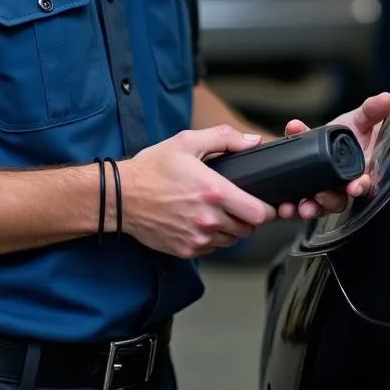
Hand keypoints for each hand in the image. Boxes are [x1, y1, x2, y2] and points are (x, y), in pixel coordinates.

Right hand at [120, 126, 276, 258]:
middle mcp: (208, 219)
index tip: (265, 203)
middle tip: (238, 203)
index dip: (267, 209)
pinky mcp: (186, 250)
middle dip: (248, 217)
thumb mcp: (187, 141)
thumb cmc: (152, 168)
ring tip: (217, 210)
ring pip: (231, 240)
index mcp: (214, 192)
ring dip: (231, 228)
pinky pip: (212, 248)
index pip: (258, 213)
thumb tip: (252, 141)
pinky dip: (213, 237)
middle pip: (248, 229)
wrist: (122, 196)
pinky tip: (201, 220)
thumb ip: (225, 138)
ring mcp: (197, 238)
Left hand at [276, 92, 389, 221]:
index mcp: (361, 172)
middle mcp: (343, 185)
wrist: (339, 133)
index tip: (354, 187)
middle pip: (336, 199)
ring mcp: (324, 188)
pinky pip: (297, 198)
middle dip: (325, 202)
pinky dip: (288, 200)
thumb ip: (373, 110)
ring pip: (316, 204)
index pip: (363, 184)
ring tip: (290, 207)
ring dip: (305, 206)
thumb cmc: (356, 130)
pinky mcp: (306, 186)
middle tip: (314, 200)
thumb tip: (387, 98)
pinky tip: (279, 202)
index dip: (360, 187)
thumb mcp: (363, 118)